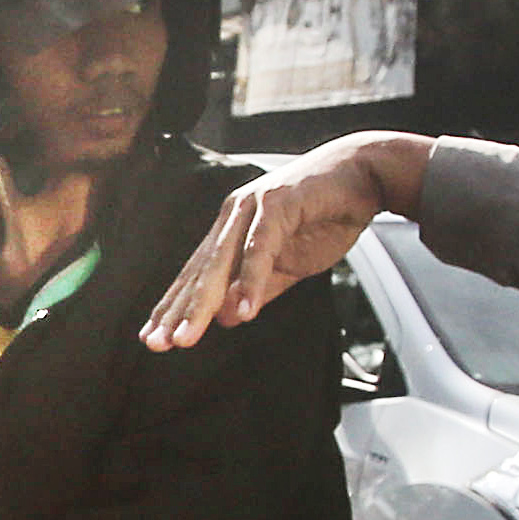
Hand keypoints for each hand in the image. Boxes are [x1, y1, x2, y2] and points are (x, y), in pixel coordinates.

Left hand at [138, 131, 435, 351]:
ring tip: (188, 337)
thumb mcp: (287, 265)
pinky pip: (260, 248)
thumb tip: (225, 318)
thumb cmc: (324, 217)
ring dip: (202, 302)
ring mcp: (253, 207)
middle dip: (177, 310)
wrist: (364, 175)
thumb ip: (257, 290)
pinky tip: (243, 312)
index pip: (196, 275)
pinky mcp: (279, 204)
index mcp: (231, 231)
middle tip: (157, 344)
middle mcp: (233, 217)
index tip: (154, 340)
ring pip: (221, 262)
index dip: (175, 307)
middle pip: (200, 272)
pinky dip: (250, 280)